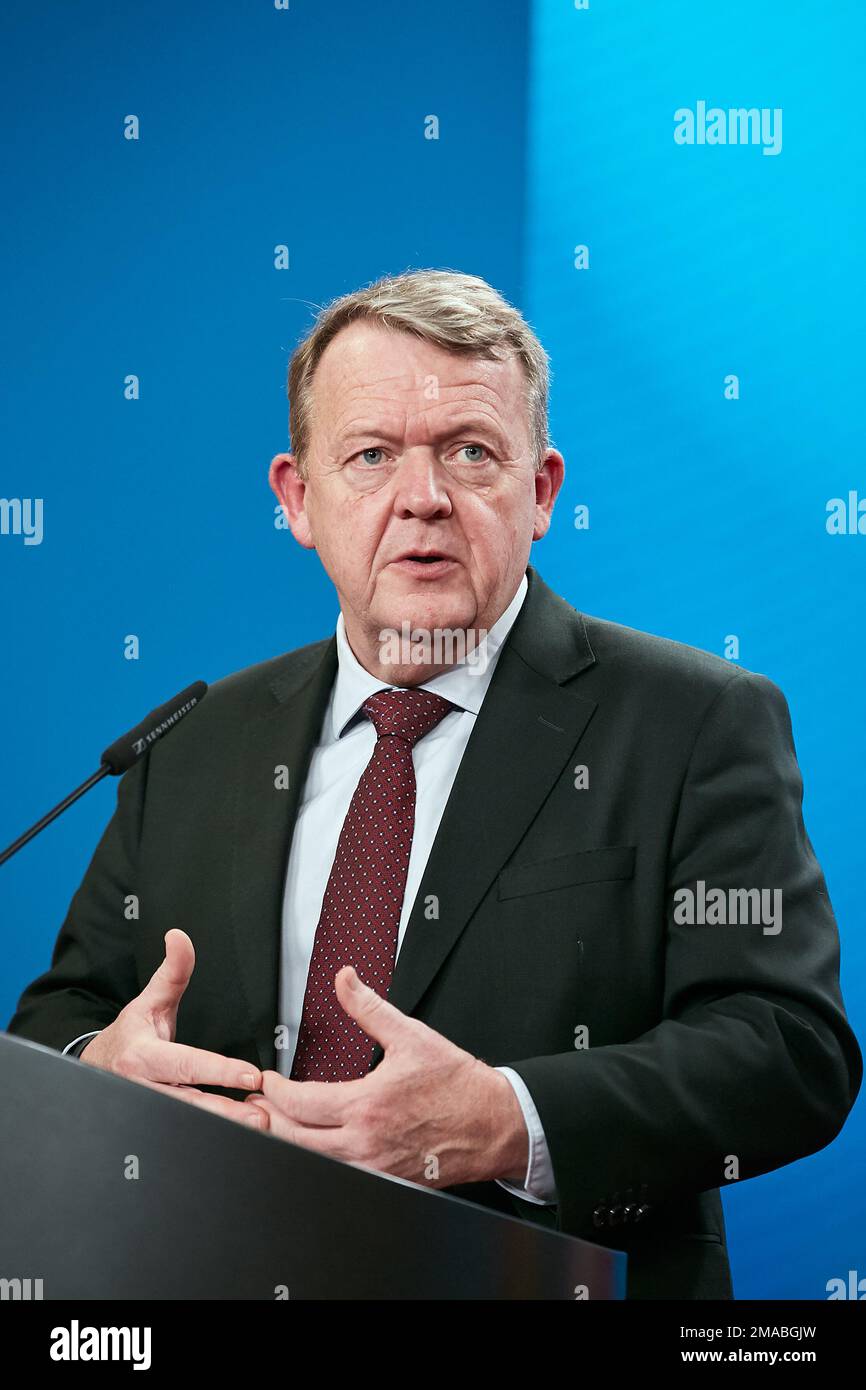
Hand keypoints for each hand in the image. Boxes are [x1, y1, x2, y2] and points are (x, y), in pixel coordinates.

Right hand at [80, 928, 263, 1127]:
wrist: (98, 1069)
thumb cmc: (131, 1036)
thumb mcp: (149, 1001)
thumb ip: (172, 971)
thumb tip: (179, 936)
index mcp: (143, 1058)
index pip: (186, 1064)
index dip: (219, 1071)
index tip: (250, 1075)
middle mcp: (145, 1089)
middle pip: (190, 1104)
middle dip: (227, 1112)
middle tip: (261, 1116)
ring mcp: (150, 1111)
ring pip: (189, 1123)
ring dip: (224, 1126)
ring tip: (259, 1127)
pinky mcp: (158, 1125)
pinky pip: (187, 1130)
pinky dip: (213, 1133)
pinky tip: (239, 1132)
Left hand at [245, 966, 528, 1188]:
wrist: (495, 1124)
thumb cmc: (458, 1084)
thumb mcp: (411, 1035)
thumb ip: (369, 1008)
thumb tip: (345, 979)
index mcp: (367, 1105)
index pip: (300, 1103)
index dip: (274, 1092)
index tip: (267, 1081)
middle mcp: (365, 1143)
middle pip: (295, 1139)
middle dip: (269, 1121)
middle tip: (255, 1107)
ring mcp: (374, 1169)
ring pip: (313, 1162)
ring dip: (289, 1143)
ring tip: (275, 1125)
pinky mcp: (386, 1182)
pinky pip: (340, 1175)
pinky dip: (318, 1161)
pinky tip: (313, 1148)